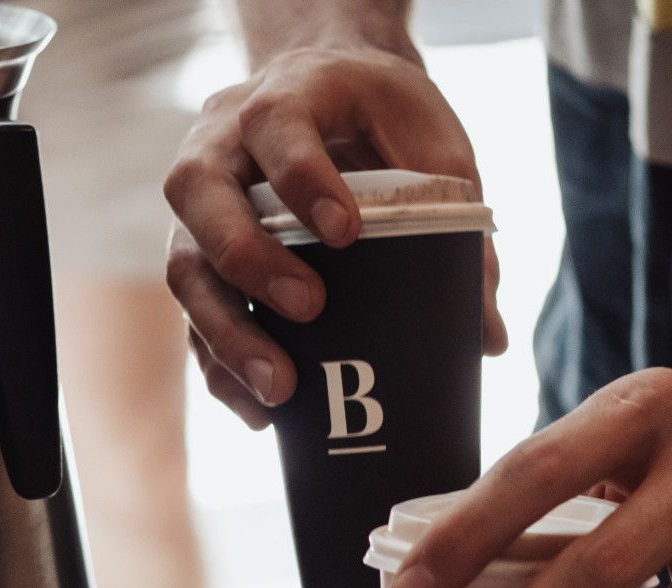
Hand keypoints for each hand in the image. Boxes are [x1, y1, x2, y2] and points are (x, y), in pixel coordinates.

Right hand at [163, 46, 506, 428]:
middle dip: (249, 260)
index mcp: (286, 94)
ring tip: (280, 391)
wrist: (330, 90)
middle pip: (199, 194)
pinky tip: (260, 412)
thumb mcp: (433, 146)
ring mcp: (199, 202)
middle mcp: (221, 141)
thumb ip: (460, 226)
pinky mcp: (197, 254)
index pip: (275, 125)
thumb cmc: (383, 117)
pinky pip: (192, 314)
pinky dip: (220, 366)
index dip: (302, 177)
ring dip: (226, 333)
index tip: (346, 232)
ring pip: (184, 265)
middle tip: (309, 309)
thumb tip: (487, 339)